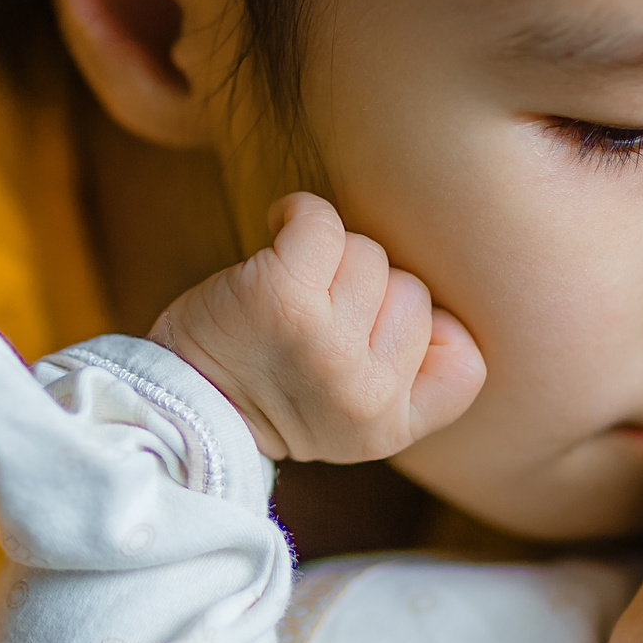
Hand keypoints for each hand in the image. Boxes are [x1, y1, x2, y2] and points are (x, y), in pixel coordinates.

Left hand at [149, 193, 484, 462]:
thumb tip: (439, 296)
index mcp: (390, 429)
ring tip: (288, 289)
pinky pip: (322, 221)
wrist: (177, 403)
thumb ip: (407, 376)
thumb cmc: (265, 390)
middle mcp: (366, 394)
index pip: (466, 357)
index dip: (425, 334)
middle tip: (311, 320)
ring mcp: (326, 346)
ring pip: (369, 255)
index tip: (368, 342)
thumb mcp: (350, 417)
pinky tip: (276, 233)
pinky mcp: (282, 299)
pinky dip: (297, 214)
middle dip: (364, 293)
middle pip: (414, 290)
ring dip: (328, 257)